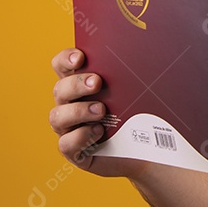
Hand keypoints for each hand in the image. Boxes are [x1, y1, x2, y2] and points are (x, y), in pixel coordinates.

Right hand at [49, 48, 139, 177]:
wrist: (150, 148)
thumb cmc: (142, 114)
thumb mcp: (138, 90)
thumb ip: (134, 72)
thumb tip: (145, 54)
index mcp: (81, 84)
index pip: (61, 65)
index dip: (66, 59)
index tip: (80, 57)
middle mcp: (70, 105)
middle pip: (60, 89)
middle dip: (77, 84)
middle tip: (98, 82)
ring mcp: (70, 129)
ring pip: (58, 117)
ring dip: (78, 111)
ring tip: (101, 110)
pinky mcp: (75, 152)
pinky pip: (66, 144)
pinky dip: (80, 137)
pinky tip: (99, 132)